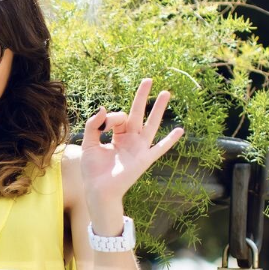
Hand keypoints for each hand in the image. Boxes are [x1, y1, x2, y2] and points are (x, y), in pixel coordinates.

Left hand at [81, 78, 184, 215]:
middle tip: (148, 80)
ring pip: (151, 124)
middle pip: (138, 114)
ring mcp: (139, 148)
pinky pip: (159, 148)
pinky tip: (180, 130)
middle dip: (142, 97)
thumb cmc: (93, 169)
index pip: (119, 117)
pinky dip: (169, 140)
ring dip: (158, 109)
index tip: (104, 124)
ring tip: (166, 93)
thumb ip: (93, 125)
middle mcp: (130, 140)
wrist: (98, 190)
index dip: (111, 117)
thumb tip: (103, 108)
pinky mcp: (144, 159)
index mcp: (117, 136)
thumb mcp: (88, 143)